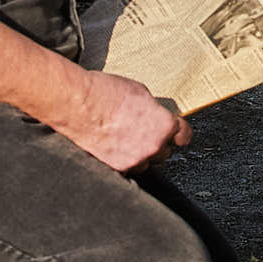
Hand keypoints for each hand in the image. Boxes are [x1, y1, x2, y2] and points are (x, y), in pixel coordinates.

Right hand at [57, 69, 191, 170]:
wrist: (77, 105)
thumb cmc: (106, 93)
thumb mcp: (140, 92)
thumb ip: (154, 110)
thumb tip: (156, 116)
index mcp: (164, 125)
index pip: (184, 135)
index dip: (180, 132)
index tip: (177, 133)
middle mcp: (153, 146)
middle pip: (165, 151)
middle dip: (158, 142)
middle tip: (144, 132)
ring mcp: (135, 160)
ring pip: (147, 163)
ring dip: (141, 155)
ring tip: (126, 140)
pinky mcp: (116, 168)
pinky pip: (128, 169)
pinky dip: (124, 161)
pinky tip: (115, 147)